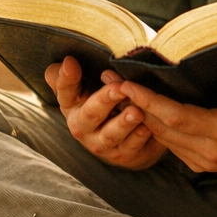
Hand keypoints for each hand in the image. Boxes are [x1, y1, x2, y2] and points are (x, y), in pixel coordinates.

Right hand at [44, 57, 166, 169]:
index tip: (72, 62)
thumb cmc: (99, 105)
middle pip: (91, 114)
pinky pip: (133, 147)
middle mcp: (84, 130)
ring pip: (113, 134)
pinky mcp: (124, 155)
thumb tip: (68, 61)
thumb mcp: (81, 89)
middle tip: (119, 88)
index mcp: (72, 108)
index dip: (67, 78)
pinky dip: (141, 136)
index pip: (65, 91)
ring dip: (125, 123)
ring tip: (136, 111)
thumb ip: (70, 75)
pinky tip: (150, 125)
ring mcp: (104, 146)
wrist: (118, 138)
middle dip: (105, 100)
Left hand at [118, 62, 216, 176]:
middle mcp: (211, 152)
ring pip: (164, 139)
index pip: (176, 116)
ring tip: (119, 91)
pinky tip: (146, 109)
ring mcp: (208, 161)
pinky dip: (157, 126)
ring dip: (141, 116)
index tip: (125, 84)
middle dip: (133, 104)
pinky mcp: (208, 163)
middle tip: (108, 80)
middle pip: (162, 128)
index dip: (147, 101)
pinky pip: (174, 145)